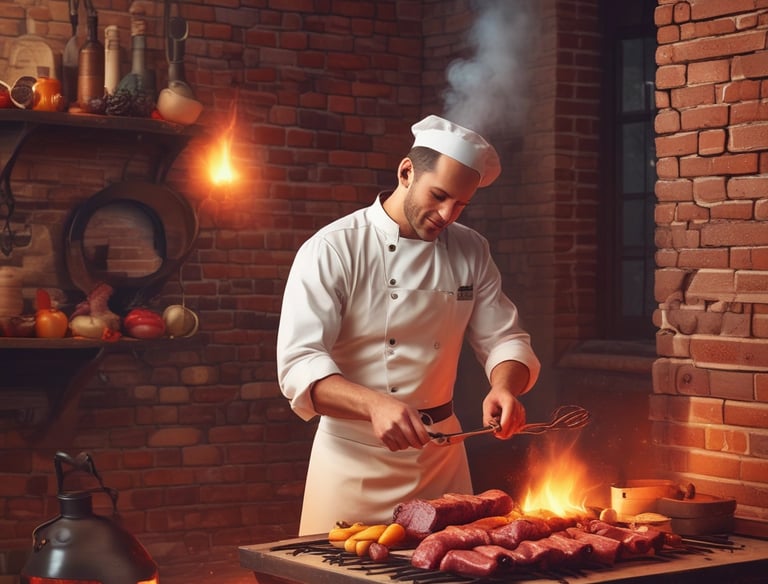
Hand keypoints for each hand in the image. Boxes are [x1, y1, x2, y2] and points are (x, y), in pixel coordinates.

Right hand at [309, 375, 432, 450]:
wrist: (367, 402)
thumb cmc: (388, 405)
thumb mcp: (404, 409)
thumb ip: (416, 422)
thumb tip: (427, 438)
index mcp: (407, 413)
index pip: (422, 435)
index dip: (425, 441)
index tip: (425, 442)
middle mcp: (399, 421)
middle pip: (414, 444)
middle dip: (413, 443)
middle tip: (409, 437)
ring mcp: (389, 428)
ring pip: (403, 447)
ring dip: (401, 443)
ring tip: (395, 431)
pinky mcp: (381, 435)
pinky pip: (392, 447)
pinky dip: (392, 444)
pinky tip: (388, 434)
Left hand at [483, 389, 525, 438]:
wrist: (503, 393)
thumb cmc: (494, 399)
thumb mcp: (487, 406)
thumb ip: (488, 419)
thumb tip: (493, 431)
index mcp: (509, 401)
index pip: (509, 417)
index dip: (502, 428)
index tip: (495, 433)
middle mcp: (518, 407)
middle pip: (513, 426)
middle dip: (503, 431)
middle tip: (495, 430)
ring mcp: (521, 412)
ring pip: (515, 429)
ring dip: (507, 430)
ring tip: (500, 422)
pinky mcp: (523, 418)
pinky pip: (517, 429)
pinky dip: (510, 429)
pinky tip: (505, 422)